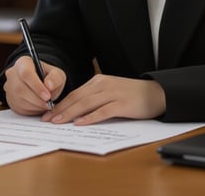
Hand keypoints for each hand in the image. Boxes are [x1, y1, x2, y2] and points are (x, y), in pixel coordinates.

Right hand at [2, 56, 66, 114]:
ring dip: (35, 106)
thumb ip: (55, 78)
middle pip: (20, 88)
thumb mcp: (56, 74)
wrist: (41, 84)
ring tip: (46, 105)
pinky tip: (39, 106)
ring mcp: (9, 88)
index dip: (37, 86)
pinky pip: (19, 108)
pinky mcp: (10, 100)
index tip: (48, 96)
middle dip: (37, 99)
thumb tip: (49, 86)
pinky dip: (31, 110)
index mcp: (23, 63)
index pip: (26, 73)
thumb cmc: (48, 77)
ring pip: (19, 100)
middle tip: (49, 104)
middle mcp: (12, 74)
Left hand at [45, 74, 165, 124]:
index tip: (48, 113)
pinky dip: (90, 117)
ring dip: (70, 113)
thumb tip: (76, 111)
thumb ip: (95, 98)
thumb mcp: (110, 92)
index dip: (60, 104)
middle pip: (77, 98)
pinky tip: (80, 123)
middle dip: (60, 110)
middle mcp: (103, 85)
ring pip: (86, 104)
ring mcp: (112, 94)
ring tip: (58, 122)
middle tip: (47, 120)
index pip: (75, 93)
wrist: (157, 93)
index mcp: (98, 81)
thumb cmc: (132, 95)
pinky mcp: (122, 104)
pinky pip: (103, 111)